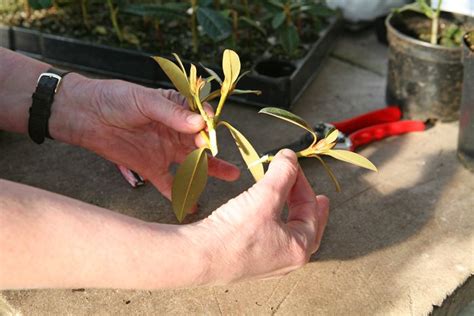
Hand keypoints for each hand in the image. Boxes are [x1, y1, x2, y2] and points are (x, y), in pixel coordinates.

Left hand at [51, 75, 239, 198]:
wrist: (85, 115)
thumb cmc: (114, 99)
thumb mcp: (144, 100)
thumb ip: (172, 113)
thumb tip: (199, 124)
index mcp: (176, 109)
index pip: (201, 117)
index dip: (209, 124)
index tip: (211, 129)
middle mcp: (175, 131)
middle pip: (202, 143)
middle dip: (215, 149)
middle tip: (222, 156)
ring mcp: (164, 151)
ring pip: (192, 163)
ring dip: (209, 170)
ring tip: (231, 175)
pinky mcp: (150, 167)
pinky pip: (169, 182)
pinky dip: (180, 194)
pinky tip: (192, 205)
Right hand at [188, 149, 329, 283]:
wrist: (199, 257)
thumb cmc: (234, 233)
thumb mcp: (265, 195)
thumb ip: (283, 173)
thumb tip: (290, 157)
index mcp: (299, 248)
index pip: (310, 210)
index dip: (303, 182)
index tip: (293, 165)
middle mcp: (286, 261)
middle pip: (306, 229)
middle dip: (308, 208)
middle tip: (317, 198)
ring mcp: (267, 265)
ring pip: (288, 236)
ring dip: (289, 215)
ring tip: (289, 202)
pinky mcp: (248, 262)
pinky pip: (270, 240)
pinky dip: (273, 224)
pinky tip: (264, 217)